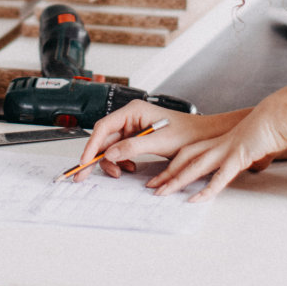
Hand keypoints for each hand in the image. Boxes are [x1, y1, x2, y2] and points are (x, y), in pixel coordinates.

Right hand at [71, 101, 237, 179]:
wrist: (203, 138)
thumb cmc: (187, 134)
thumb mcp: (159, 141)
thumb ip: (133, 147)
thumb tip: (110, 153)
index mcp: (133, 111)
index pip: (104, 127)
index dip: (91, 145)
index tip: (85, 161)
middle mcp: (130, 117)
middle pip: (103, 138)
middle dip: (97, 157)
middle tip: (83, 175)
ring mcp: (133, 128)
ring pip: (110, 147)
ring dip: (112, 162)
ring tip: (121, 173)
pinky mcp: (136, 139)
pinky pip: (120, 151)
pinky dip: (121, 162)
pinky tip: (129, 168)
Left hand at [150, 86, 286, 200]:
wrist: (283, 114)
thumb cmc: (271, 125)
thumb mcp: (252, 141)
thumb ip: (246, 152)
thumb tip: (248, 160)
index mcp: (220, 140)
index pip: (189, 152)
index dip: (173, 164)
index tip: (160, 175)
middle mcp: (219, 144)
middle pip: (185, 158)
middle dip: (166, 173)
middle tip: (151, 186)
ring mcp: (227, 149)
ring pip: (195, 166)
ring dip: (176, 180)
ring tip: (162, 193)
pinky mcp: (239, 155)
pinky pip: (220, 175)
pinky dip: (207, 189)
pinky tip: (196, 198)